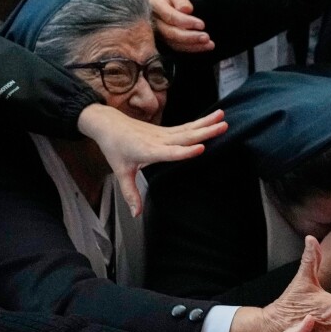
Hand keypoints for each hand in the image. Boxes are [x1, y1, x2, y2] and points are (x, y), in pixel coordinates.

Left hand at [77, 105, 226, 215]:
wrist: (108, 124)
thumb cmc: (114, 147)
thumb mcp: (120, 172)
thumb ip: (131, 194)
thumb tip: (136, 213)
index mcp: (148, 151)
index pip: (170, 152)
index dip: (185, 152)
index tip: (201, 148)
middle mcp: (159, 140)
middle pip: (185, 137)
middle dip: (205, 132)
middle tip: (222, 127)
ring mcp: (163, 133)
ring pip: (188, 129)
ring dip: (206, 123)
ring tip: (223, 118)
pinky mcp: (166, 130)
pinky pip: (186, 127)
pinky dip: (200, 122)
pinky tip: (213, 118)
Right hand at [149, 0, 213, 52]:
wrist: (163, 4)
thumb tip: (186, 10)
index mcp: (155, 6)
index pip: (171, 17)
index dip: (186, 22)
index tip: (201, 24)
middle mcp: (154, 22)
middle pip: (171, 33)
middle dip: (190, 37)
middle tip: (206, 37)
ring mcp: (158, 34)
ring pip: (175, 43)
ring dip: (193, 45)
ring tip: (209, 44)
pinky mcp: (165, 41)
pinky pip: (178, 47)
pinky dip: (192, 48)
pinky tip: (205, 46)